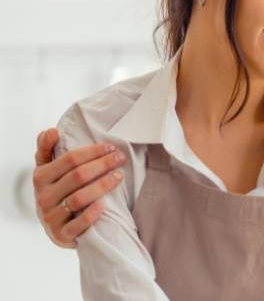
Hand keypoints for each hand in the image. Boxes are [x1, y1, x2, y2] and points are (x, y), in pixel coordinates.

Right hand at [33, 128, 126, 247]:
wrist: (55, 226)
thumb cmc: (56, 190)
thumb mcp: (47, 169)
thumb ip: (47, 149)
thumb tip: (51, 130)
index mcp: (40, 177)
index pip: (70, 159)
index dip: (93, 151)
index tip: (111, 147)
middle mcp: (43, 197)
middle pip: (78, 176)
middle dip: (102, 165)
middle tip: (121, 158)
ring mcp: (51, 217)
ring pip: (79, 199)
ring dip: (102, 186)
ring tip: (119, 176)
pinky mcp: (61, 235)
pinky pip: (77, 225)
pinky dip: (91, 215)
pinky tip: (104, 205)